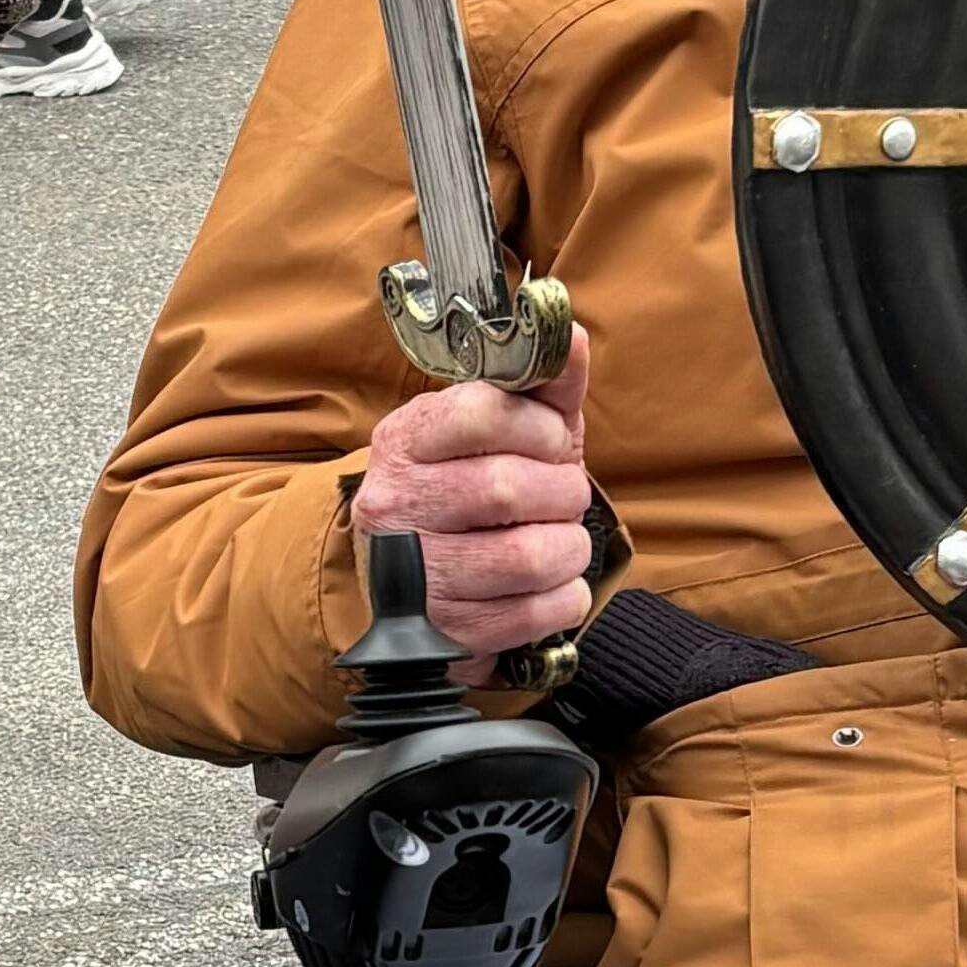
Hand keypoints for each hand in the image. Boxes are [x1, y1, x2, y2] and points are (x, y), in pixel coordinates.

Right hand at [351, 329, 598, 677]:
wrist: (420, 585)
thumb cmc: (474, 494)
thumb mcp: (506, 431)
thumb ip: (543, 385)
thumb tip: (570, 337)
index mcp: (405, 441)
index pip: (481, 412)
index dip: (539, 426)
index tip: (552, 441)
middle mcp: (396, 504)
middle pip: (508, 487)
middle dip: (562, 493)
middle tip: (562, 497)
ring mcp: (415, 574)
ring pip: (529, 556)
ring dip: (568, 548)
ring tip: (559, 541)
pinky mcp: (446, 629)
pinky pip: (536, 612)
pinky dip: (564, 597)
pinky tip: (550, 584)